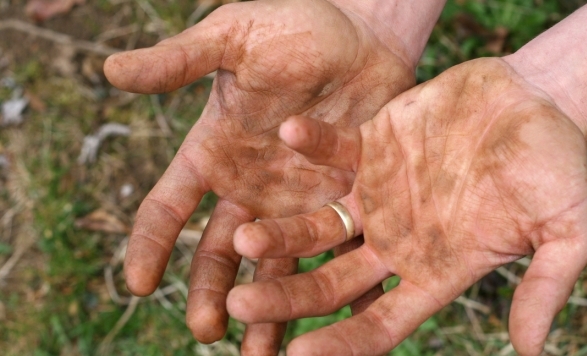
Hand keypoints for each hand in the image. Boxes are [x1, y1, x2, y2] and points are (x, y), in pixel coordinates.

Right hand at [103, 0, 414, 350]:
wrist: (365, 34)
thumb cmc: (295, 27)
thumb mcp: (234, 39)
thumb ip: (181, 60)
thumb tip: (109, 69)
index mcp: (214, 153)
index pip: (169, 207)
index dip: (151, 244)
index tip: (139, 284)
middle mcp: (250, 187)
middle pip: (220, 252)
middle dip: (212, 293)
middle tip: (210, 332)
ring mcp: (296, 201)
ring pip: (275, 266)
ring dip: (268, 309)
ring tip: (264, 354)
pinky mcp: (342, 203)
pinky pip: (335, 253)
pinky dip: (336, 289)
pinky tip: (335, 324)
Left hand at [228, 58, 586, 355]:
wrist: (535, 102)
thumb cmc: (555, 167)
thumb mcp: (566, 229)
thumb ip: (546, 285)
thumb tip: (533, 347)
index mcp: (433, 271)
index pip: (379, 322)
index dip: (340, 343)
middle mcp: (395, 241)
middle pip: (331, 282)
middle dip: (288, 297)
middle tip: (243, 305)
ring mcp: (376, 196)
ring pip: (318, 225)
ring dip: (282, 233)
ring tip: (244, 238)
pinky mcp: (369, 149)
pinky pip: (332, 151)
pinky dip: (313, 144)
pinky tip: (290, 133)